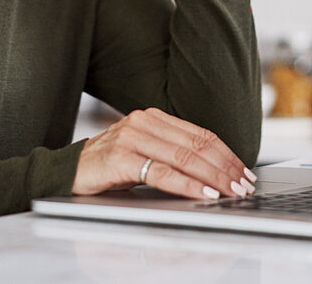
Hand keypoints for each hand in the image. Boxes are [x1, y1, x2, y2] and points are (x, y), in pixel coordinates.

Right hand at [72, 107, 256, 200]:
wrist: (67, 171)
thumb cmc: (109, 166)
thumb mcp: (143, 154)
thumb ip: (171, 154)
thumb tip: (214, 172)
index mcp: (152, 118)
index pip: (199, 134)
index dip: (226, 153)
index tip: (243, 170)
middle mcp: (143, 122)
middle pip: (196, 145)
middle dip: (225, 167)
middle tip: (243, 184)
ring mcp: (131, 138)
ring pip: (183, 157)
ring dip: (212, 177)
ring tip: (230, 191)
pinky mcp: (121, 157)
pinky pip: (162, 172)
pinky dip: (187, 184)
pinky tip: (203, 193)